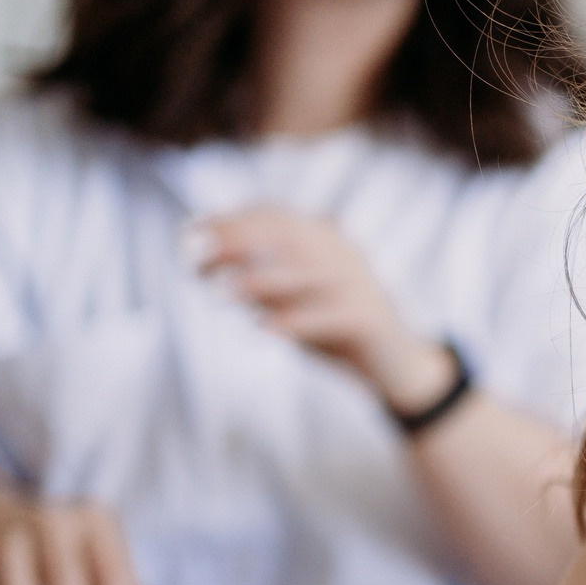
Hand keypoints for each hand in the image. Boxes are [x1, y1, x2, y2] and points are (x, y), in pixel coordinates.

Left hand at [197, 208, 454, 411]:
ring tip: (224, 293)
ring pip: (307, 273)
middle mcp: (342, 254)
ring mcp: (358, 283)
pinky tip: (263, 330)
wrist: (396, 367)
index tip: (189, 237)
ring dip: (261, 281)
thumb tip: (210, 270)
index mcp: (325, 240)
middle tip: (198, 263)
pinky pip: (328, 315)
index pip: (272, 217)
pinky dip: (294, 321)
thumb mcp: (295, 301)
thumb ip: (261, 284)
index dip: (228, 223)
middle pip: (287, 237)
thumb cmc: (333, 330)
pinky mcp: (368, 318)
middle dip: (238, 244)